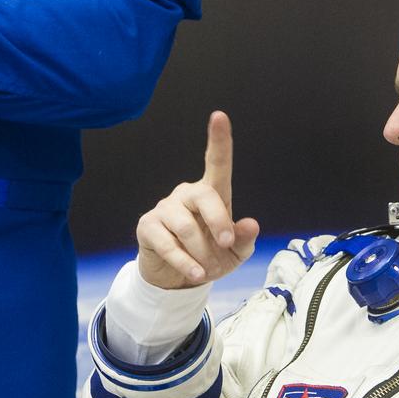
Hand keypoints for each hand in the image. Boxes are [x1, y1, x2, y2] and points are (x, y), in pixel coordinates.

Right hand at [136, 112, 259, 289]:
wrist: (179, 280)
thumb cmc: (211, 258)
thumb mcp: (235, 253)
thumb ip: (244, 239)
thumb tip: (251, 224)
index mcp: (212, 194)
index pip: (217, 163)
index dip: (218, 140)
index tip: (219, 116)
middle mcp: (187, 194)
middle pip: (205, 195)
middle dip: (219, 222)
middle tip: (226, 244)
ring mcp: (165, 208)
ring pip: (187, 227)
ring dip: (202, 253)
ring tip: (206, 269)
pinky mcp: (148, 226)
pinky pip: (168, 244)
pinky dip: (185, 262)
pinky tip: (194, 273)